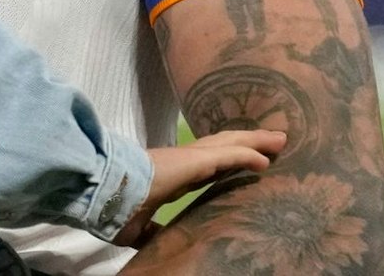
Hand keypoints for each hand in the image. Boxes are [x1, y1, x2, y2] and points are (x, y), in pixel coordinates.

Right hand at [113, 129, 285, 247]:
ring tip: (279, 140)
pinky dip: (248, 155)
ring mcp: (188, 159)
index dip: (226, 162)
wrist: (104, 191)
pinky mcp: (193, 162)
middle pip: (224, 147)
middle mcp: (183, 161)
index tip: (244, 162)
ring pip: (229, 145)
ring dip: (255, 142)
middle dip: (248, 143)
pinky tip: (266, 158)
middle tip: (273, 142)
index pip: (207, 166)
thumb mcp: (139, 226)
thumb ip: (156, 230)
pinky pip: (228, 156)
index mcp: (172, 176)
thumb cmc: (115, 206)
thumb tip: (162, 242)